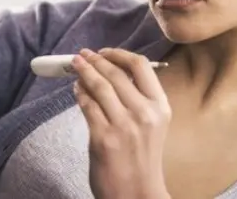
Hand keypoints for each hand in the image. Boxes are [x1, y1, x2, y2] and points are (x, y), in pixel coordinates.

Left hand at [72, 48, 171, 198]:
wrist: (137, 194)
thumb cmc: (143, 159)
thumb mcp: (152, 125)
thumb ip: (137, 99)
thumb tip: (110, 72)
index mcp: (160, 107)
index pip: (141, 66)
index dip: (118, 54)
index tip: (104, 52)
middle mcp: (144, 113)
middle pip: (115, 74)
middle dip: (95, 61)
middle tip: (83, 55)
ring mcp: (123, 126)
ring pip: (99, 87)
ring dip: (84, 72)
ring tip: (76, 65)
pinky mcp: (103, 138)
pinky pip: (87, 106)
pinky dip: (79, 94)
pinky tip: (76, 89)